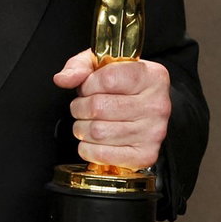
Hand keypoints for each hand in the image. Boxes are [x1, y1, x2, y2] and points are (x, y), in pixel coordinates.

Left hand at [53, 50, 170, 169]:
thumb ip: (80, 66)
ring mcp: (153, 132)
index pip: (108, 79)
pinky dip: (88, 149)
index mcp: (152, 77)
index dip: (88, 84)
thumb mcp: (103, 65)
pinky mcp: (145, 155)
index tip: (88, 87)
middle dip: (80, 107)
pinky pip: (102, 154)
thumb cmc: (125, 86)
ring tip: (89, 122)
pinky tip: (94, 140)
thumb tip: (63, 79)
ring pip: (97, 132)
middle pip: (99, 107)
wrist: (147, 109)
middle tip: (84, 107)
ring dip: (83, 128)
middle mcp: (157, 105)